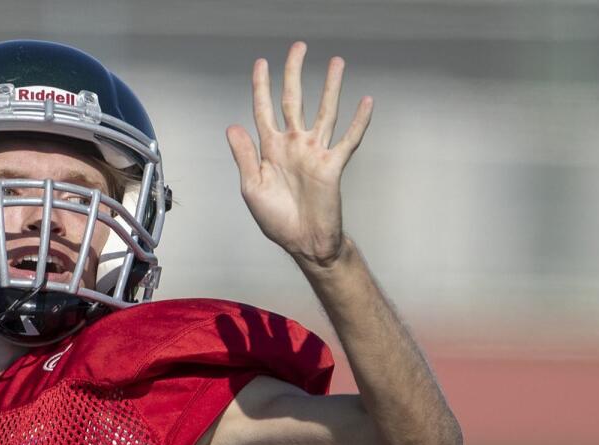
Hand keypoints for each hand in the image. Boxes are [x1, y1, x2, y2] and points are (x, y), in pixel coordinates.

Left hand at [225, 42, 372, 266]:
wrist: (302, 242)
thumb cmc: (277, 219)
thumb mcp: (251, 187)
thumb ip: (244, 155)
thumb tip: (232, 126)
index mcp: (270, 150)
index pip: (264, 110)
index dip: (261, 87)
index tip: (261, 64)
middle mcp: (293, 145)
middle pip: (294, 101)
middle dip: (294, 74)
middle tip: (298, 48)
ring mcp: (314, 153)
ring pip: (324, 112)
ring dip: (330, 87)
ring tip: (336, 63)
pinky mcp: (332, 165)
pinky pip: (348, 139)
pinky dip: (358, 120)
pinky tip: (365, 101)